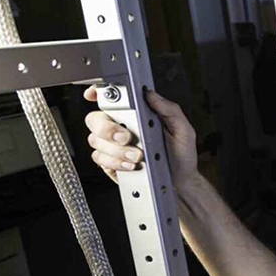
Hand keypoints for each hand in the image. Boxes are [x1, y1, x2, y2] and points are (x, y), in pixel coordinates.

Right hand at [83, 86, 198, 185]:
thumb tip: (152, 94)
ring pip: (96, 140)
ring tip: (138, 156)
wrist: (179, 181)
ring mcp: (112, 145)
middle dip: (107, 128)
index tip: (92, 95)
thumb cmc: (181, 154)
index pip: (111, 98)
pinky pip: (100, 159)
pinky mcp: (110, 162)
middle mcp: (121, 127)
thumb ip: (169, 110)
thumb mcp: (183, 130)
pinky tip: (130, 165)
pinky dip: (115, 162)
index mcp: (136, 114)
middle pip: (95, 119)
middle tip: (127, 138)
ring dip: (116, 149)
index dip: (96, 93)